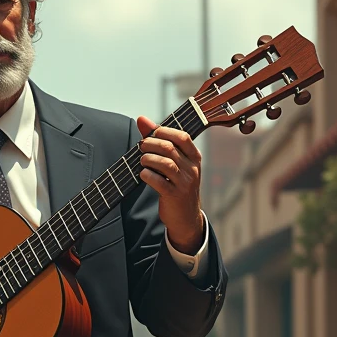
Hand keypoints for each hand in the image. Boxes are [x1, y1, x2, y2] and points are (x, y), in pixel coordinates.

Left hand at [136, 115, 204, 254]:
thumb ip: (159, 141)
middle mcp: (192, 169)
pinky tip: (143, 174)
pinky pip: (160, 182)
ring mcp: (184, 183)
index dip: (165, 131)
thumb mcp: (174, 164)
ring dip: (149, 159)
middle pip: (170, 149)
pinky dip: (148, 176)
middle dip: (151, 144)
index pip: (183, 137)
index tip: (152, 133)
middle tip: (141, 147)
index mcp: (194, 158)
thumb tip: (141, 119)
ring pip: (165, 164)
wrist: (186, 218)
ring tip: (142, 160)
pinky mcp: (174, 196)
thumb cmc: (176, 185)